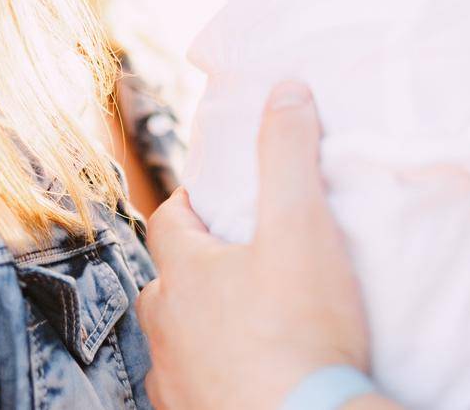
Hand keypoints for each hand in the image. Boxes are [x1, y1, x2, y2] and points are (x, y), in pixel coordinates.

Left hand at [136, 81, 369, 409]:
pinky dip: (211, 375)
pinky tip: (245, 374)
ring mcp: (176, 381)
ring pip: (176, 339)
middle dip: (196, 266)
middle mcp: (166, 329)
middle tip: (241, 259)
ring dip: (200, 325)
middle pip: (169, 282)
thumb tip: (285, 91)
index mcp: (184, 275)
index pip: (170, 220)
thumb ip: (289, 154)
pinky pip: (191, 389)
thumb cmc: (301, 331)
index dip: (193, 202)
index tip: (219, 197)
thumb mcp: (303, 226)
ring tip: (247, 320)